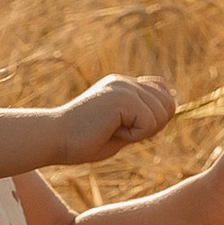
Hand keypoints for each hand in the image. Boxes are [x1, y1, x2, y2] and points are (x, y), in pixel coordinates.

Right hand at [60, 75, 177, 164]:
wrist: (54, 139)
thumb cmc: (82, 142)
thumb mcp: (120, 129)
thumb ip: (142, 120)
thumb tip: (168, 113)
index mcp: (123, 86)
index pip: (163, 91)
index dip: (157, 116)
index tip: (128, 127)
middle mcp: (126, 82)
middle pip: (169, 105)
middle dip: (152, 127)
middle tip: (120, 131)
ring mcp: (124, 87)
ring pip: (162, 115)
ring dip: (140, 132)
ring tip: (111, 130)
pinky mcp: (122, 97)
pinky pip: (149, 123)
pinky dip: (133, 136)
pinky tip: (109, 131)